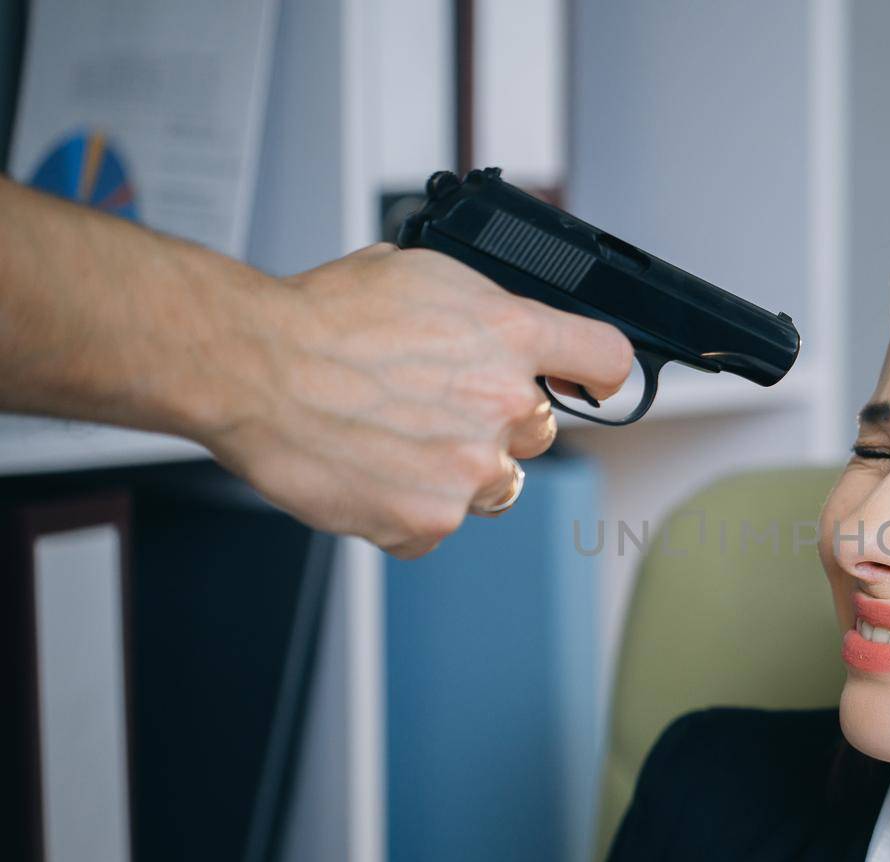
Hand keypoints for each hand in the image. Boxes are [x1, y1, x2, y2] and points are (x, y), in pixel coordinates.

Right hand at [202, 243, 633, 558]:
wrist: (251, 368)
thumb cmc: (322, 318)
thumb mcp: (421, 274)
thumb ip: (484, 310)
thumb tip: (510, 328)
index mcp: (510, 334)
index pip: (604, 359)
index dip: (599, 374)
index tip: (590, 383)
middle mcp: (503, 404)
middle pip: (542, 430)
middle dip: (499, 422)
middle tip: (437, 405)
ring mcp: (470, 468)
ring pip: (496, 484)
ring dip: (458, 470)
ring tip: (396, 437)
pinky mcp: (431, 520)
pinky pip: (439, 525)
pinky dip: (409, 509)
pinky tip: (372, 471)